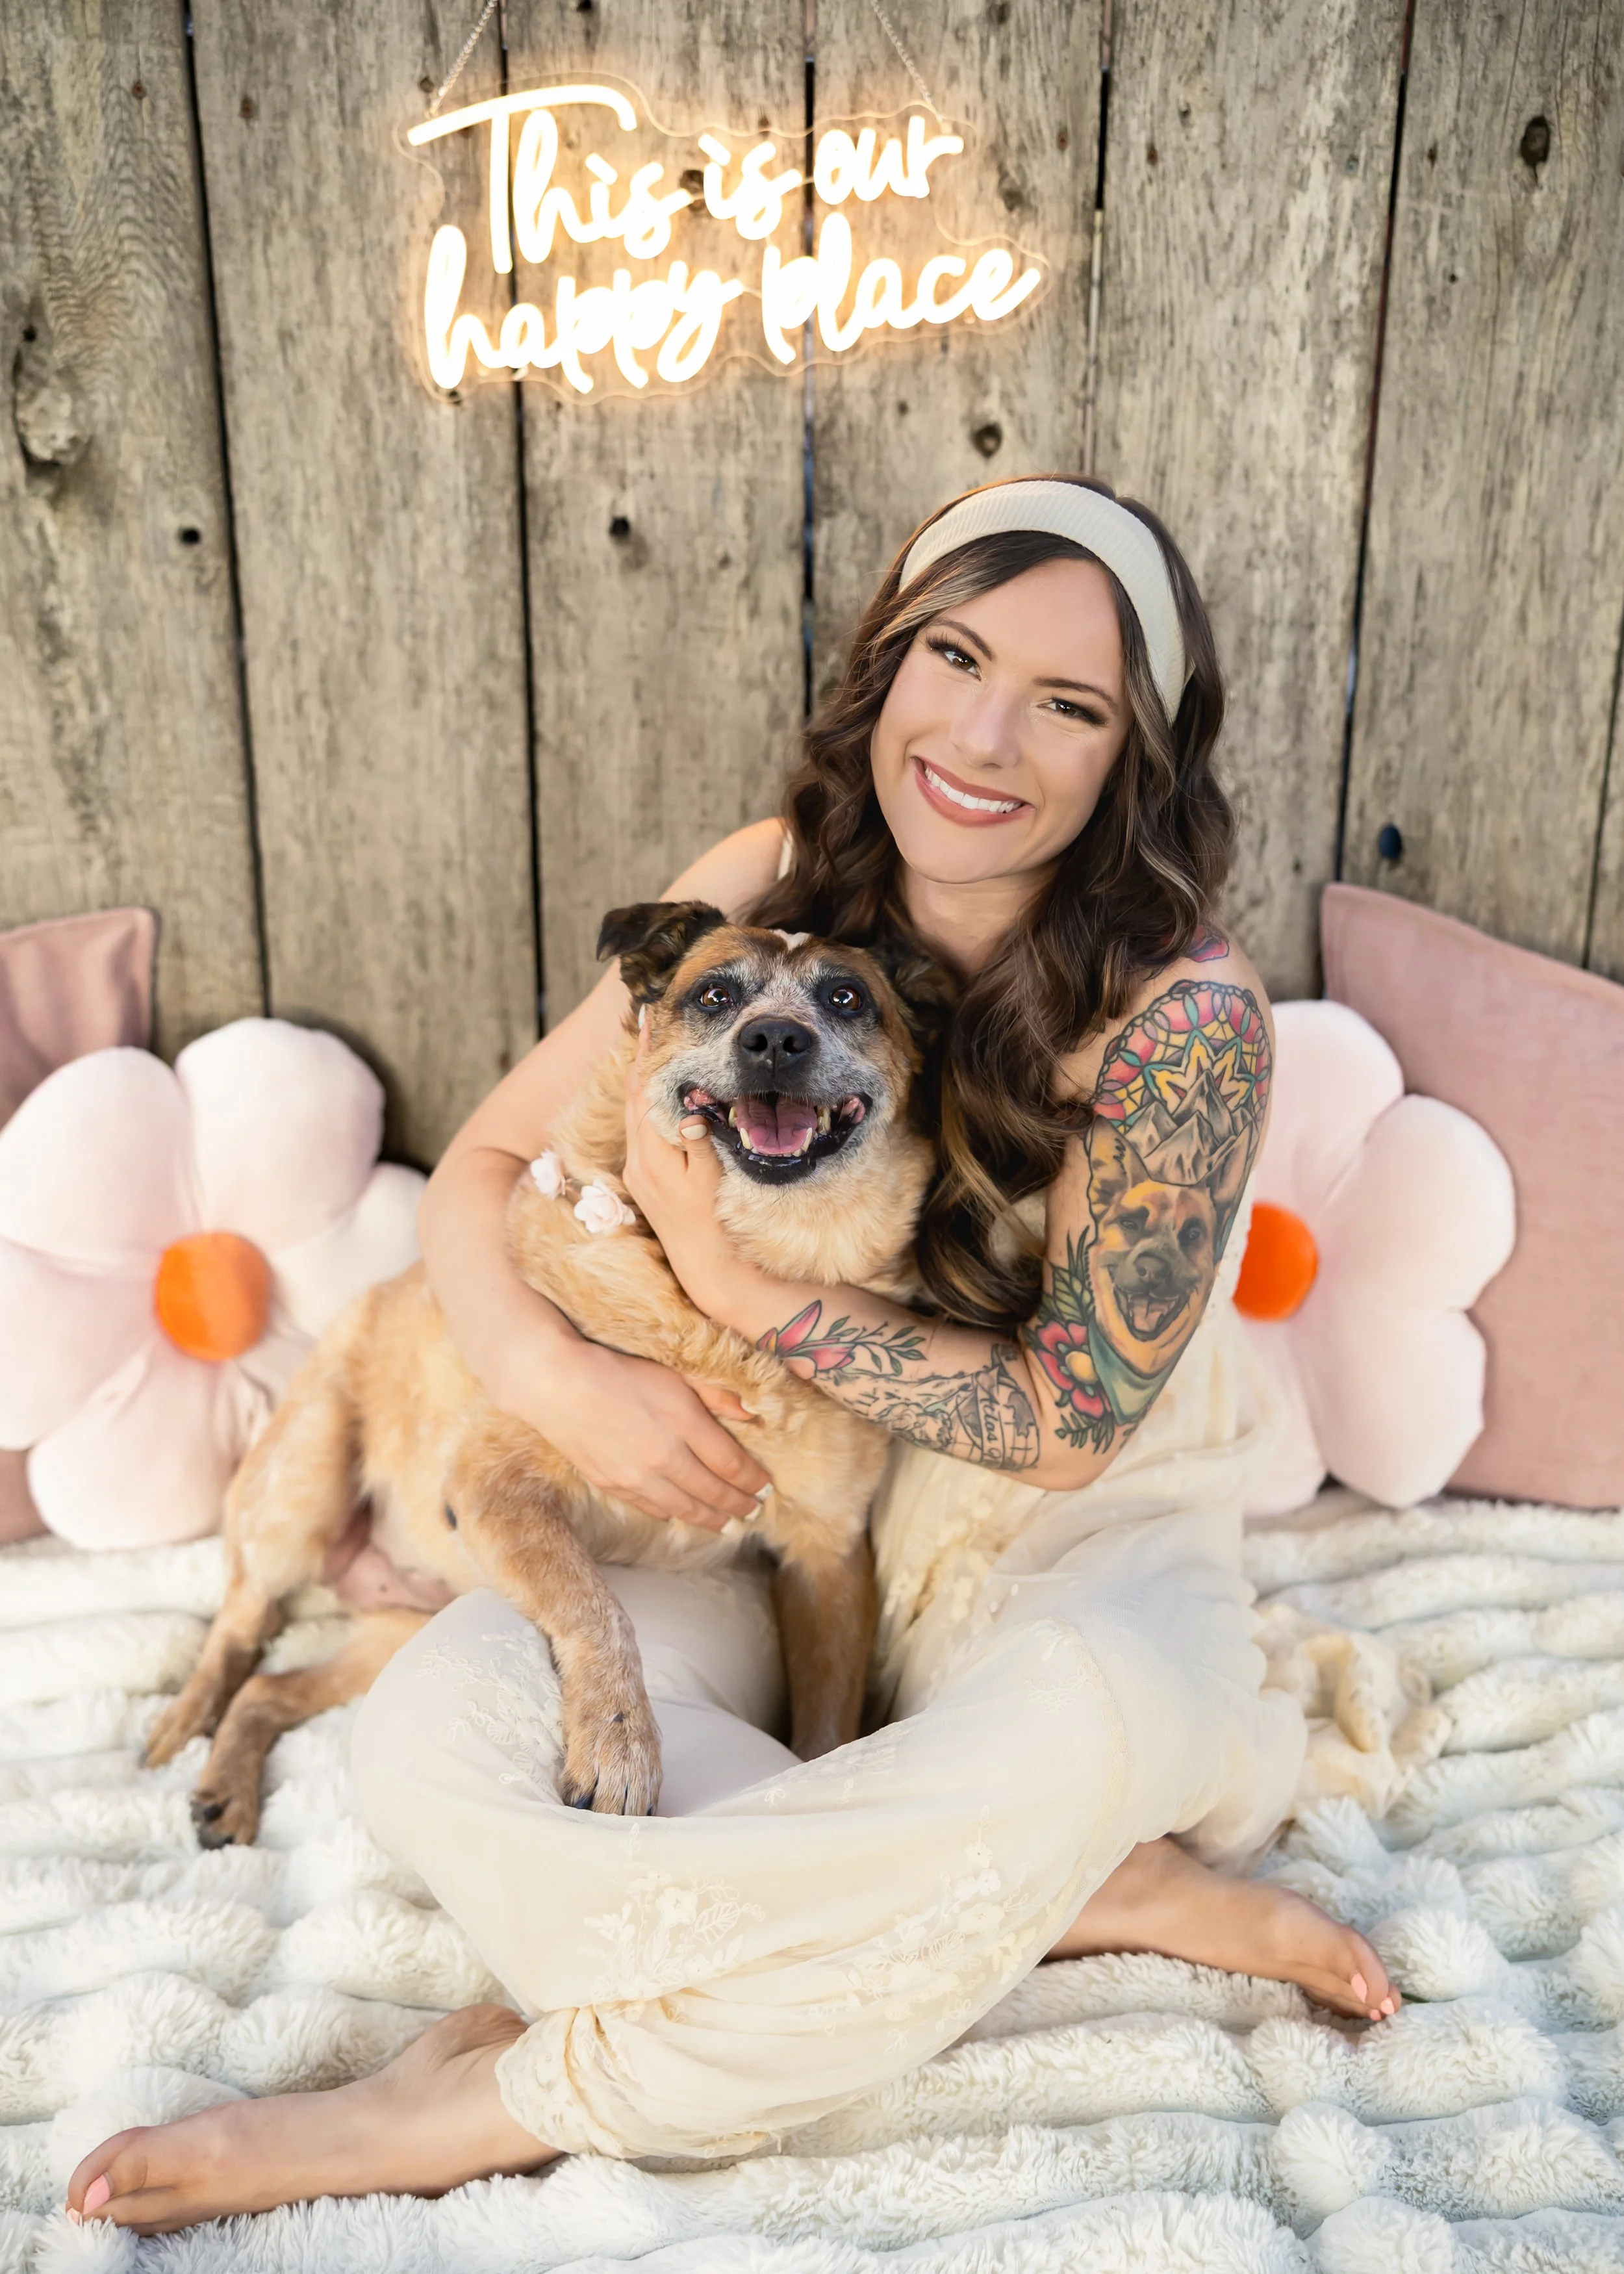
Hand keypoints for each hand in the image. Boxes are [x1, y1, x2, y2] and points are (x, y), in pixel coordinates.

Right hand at [500, 1323, 769, 1530]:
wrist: (555, 1383)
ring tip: (728, 1523)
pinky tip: (684, 1515)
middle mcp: (664, 1456)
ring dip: (711, 1519)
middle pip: (713, 1492)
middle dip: (739, 1504)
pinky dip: (673, 1514)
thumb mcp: (673, 1370)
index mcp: (684, 1423)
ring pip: (684, 1508)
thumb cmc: (616, 1368)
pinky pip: (652, 1508)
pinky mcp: (612, 1484)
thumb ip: (715, 1393)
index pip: (731, 1464)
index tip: (767, 1487)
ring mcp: (637, 1476)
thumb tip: (751, 1415)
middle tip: (754, 1511)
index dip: (753, 1480)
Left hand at [621, 1023, 734, 1303]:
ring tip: (651, 1043)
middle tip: (649, 1017)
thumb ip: (698, 1144)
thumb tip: (688, 1109)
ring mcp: (637, 1170)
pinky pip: (641, 1127)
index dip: (646, 1054)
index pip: (644, 1093)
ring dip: (642, 1077)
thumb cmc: (713, 1224)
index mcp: (650, 1156)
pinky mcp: (643, 1177)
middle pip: (634, 1096)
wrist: (705, 1266)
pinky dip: (647, 1101)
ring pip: (635, 1111)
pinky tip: (657, 1089)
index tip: (649, 1018)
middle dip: (641, 1057)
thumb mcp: (710, 1182)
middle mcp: (637, 1160)